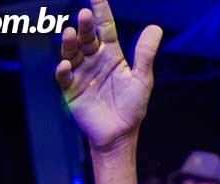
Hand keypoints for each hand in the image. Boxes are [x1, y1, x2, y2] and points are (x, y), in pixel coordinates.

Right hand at [55, 1, 161, 152]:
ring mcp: (80, 73)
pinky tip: (66, 65)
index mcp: (111, 54)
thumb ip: (145, 54)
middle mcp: (93, 59)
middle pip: (87, 37)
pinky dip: (64, 71)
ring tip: (70, 33)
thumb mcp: (142, 79)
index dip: (100, 9)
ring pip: (72, 52)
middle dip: (85, 26)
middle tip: (85, 15)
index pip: (105, 26)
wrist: (119, 135)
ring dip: (70, 43)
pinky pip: (64, 77)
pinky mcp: (71, 90)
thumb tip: (155, 28)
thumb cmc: (132, 107)